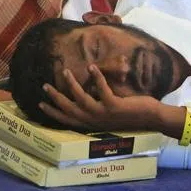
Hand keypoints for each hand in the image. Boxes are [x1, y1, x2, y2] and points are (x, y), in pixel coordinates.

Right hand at [39, 65, 160, 131]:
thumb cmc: (129, 114)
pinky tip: (91, 67)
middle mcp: (94, 121)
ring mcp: (103, 114)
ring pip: (81, 99)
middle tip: (45, 86)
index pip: (67, 119)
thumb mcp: (107, 112)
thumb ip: (95, 105)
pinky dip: (96, 77)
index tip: (40, 104)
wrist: (150, 118)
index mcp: (92, 123)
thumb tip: (83, 92)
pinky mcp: (114, 106)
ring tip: (65, 71)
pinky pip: (101, 89)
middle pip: (69, 109)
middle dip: (55, 97)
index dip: (53, 112)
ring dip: (72, 84)